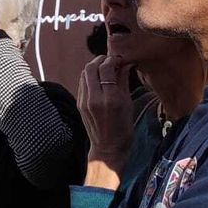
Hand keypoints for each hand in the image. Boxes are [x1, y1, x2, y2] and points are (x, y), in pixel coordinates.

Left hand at [78, 55, 134, 189]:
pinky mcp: (79, 103)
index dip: (112, 60)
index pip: (106, 69)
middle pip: (91, 67)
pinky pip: (82, 83)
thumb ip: (123, 82)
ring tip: (104, 68)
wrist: (108, 148)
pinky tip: (98, 79)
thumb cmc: (123, 128)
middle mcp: (95, 98)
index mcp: (110, 99)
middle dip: (100, 60)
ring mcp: (84, 101)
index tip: (119, 59)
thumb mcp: (128, 104)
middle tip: (110, 61)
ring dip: (93, 67)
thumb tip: (124, 64)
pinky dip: (89, 76)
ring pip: (84, 73)